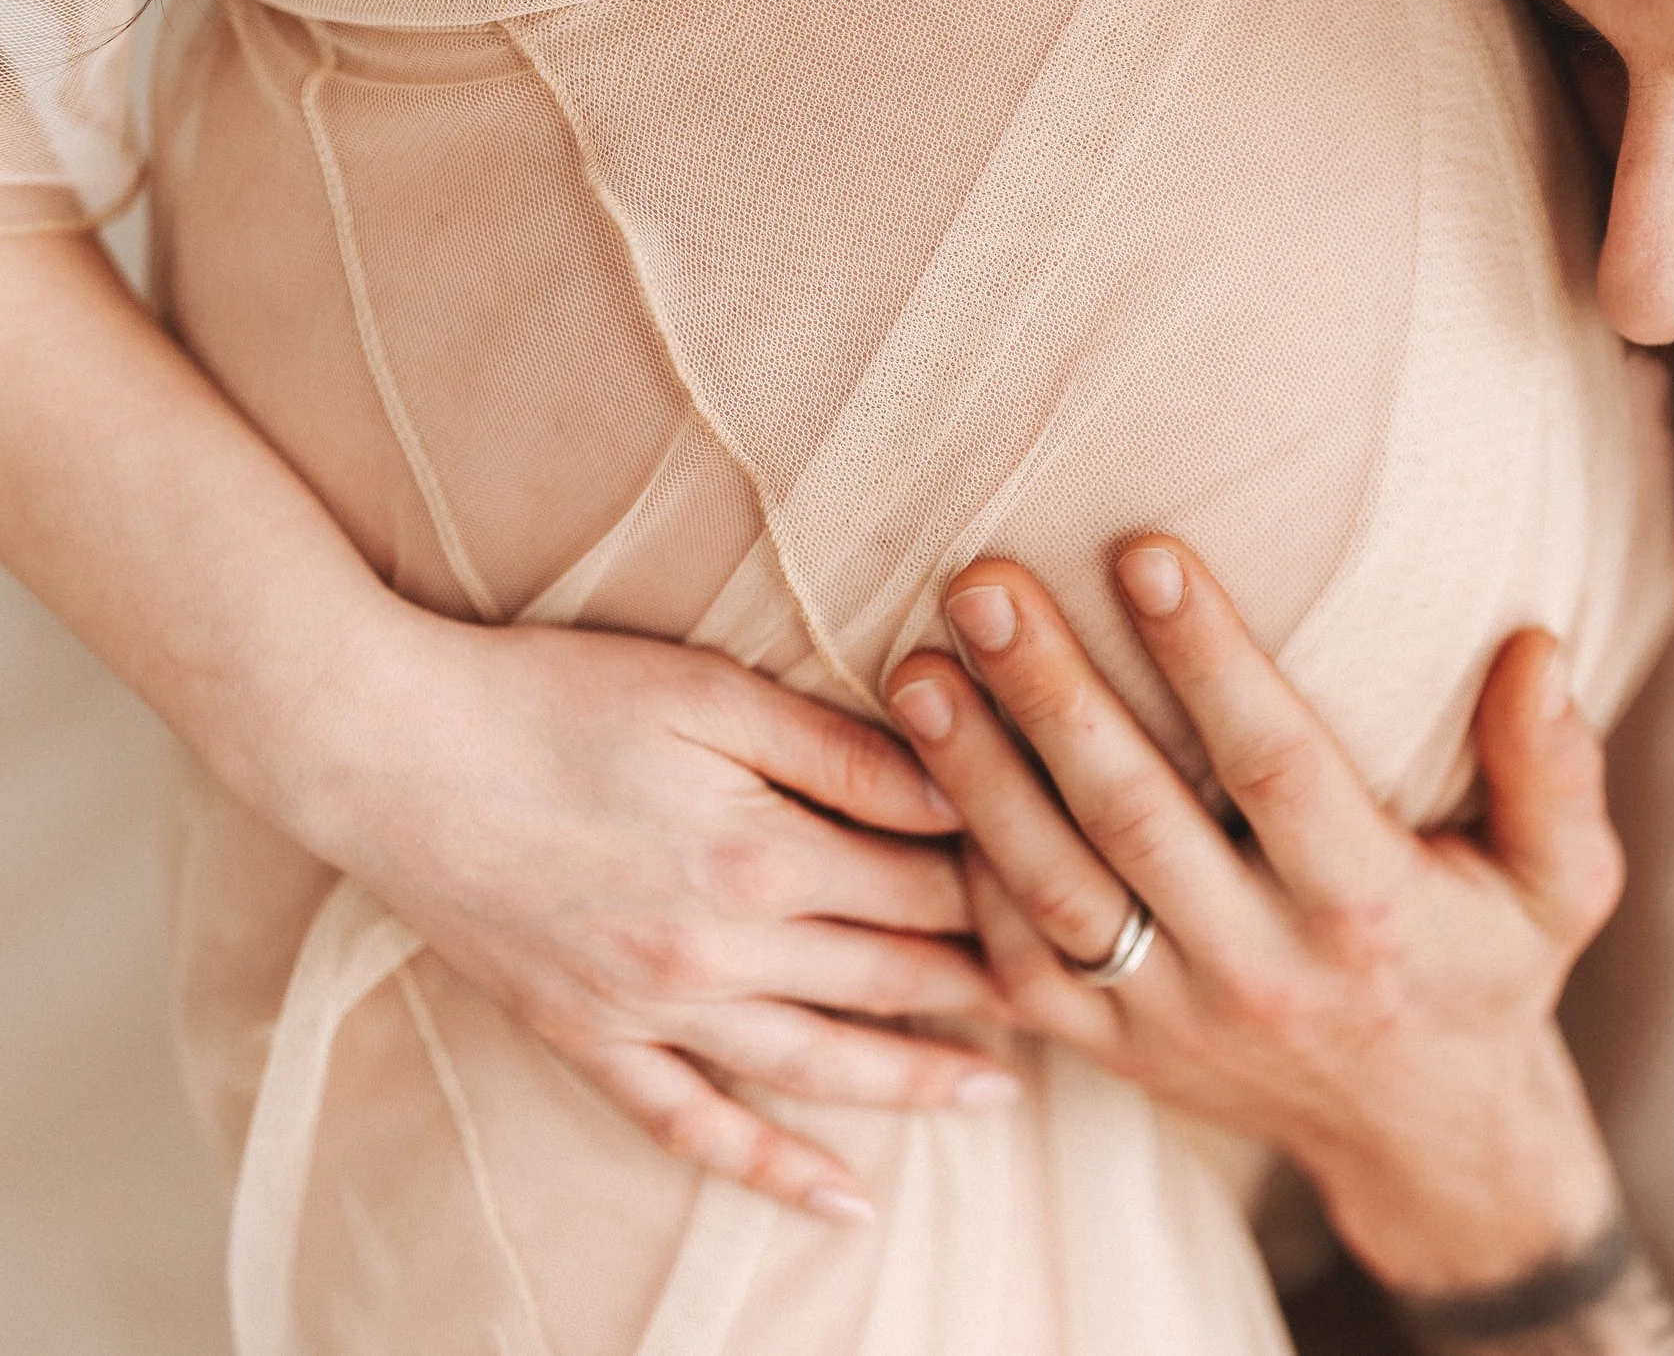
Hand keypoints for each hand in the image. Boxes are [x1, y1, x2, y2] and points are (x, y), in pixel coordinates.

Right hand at [273, 603, 1020, 1219]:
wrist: (382, 746)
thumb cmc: (550, 695)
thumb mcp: (711, 689)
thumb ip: (840, 750)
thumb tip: (956, 784)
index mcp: (762, 855)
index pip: (927, 885)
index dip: (1004, 880)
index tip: (1066, 880)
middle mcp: (719, 953)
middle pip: (893, 978)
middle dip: (990, 982)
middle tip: (1073, 988)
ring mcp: (652, 1009)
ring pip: (819, 1068)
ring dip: (918, 1082)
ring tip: (1003, 1093)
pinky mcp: (588, 1039)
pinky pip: (695, 1128)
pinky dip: (774, 1170)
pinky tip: (848, 1203)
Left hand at [882, 537, 1626, 1294]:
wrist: (1423, 1140)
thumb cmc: (1487, 970)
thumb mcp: (1561, 885)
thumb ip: (1554, 769)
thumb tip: (1537, 646)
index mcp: (1367, 909)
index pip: (1274, 765)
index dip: (1207, 658)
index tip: (1144, 552)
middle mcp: (1260, 967)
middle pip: (1133, 816)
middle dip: (1051, 696)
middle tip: (982, 587)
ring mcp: (1172, 1019)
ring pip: (1052, 888)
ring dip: (974, 777)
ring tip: (917, 669)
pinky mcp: (1112, 1049)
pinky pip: (1019, 961)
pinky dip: (966, 871)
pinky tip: (916, 777)